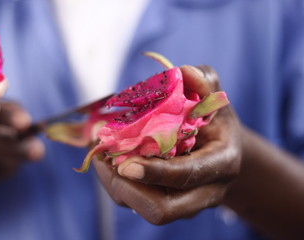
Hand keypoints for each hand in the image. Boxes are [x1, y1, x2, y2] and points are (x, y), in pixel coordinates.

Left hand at [93, 65, 241, 224]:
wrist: (219, 149)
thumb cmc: (214, 121)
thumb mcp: (214, 97)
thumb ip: (204, 81)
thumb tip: (184, 71)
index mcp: (221, 165)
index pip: (187, 176)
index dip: (156, 172)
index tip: (125, 165)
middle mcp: (205, 193)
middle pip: (162, 210)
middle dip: (127, 189)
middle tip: (102, 160)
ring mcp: (185, 204)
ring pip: (143, 209)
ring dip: (115, 185)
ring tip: (98, 155)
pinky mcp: (167, 203)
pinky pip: (136, 203)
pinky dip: (116, 183)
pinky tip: (106, 160)